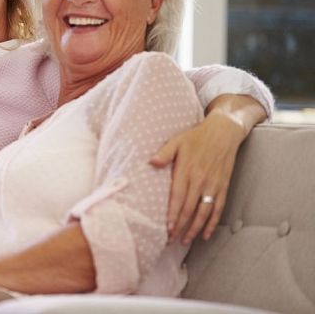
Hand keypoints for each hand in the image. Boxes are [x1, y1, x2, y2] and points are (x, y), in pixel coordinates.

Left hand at [150, 112, 245, 244]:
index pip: (178, 197)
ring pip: (203, 212)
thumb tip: (151, 162)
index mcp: (187, 170)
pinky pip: (218, 209)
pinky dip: (212, 223)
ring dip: (194, 229)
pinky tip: (205, 235)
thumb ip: (164, 153)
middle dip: (180, 226)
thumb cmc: (196, 137)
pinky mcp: (223, 187)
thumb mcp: (177, 141)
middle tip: (170, 240)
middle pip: (189, 209)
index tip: (167, 228)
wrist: (223, 133)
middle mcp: (201, 180)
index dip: (173, 214)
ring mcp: (213, 185)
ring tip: (185, 241)